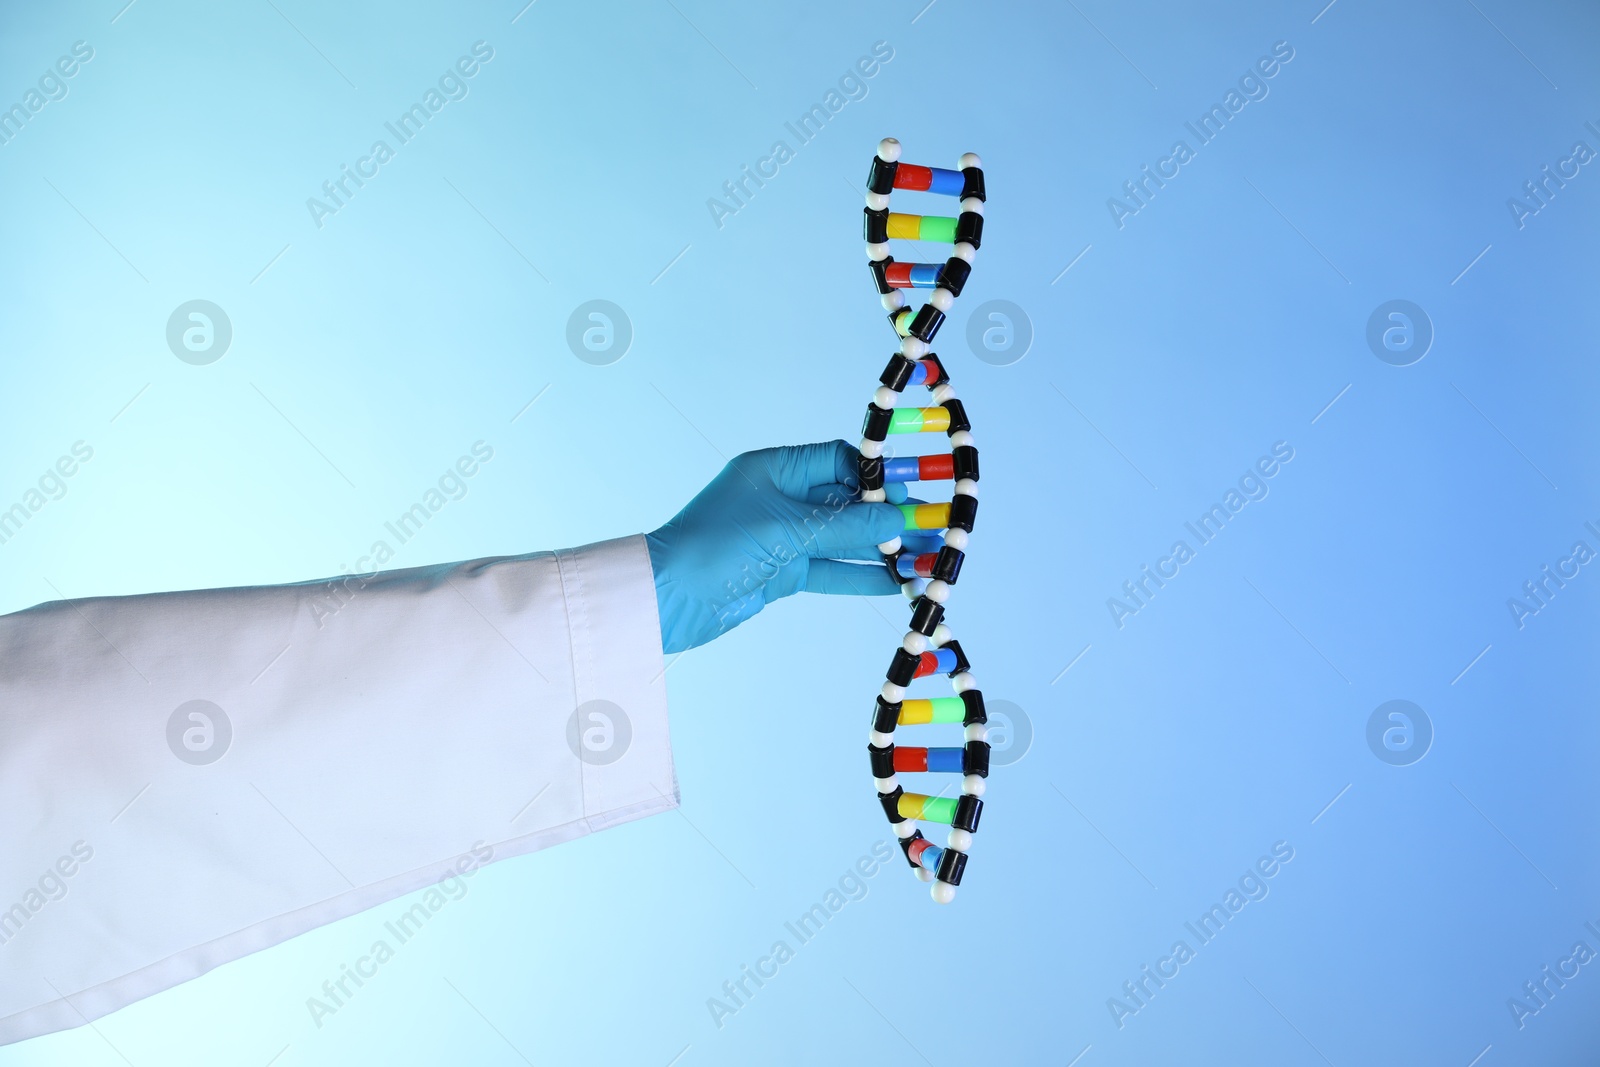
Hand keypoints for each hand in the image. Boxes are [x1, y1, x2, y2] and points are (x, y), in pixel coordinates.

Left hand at [645, 441, 909, 653]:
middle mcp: (781, 498)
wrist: (667, 599)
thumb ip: (845, 527)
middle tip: (933, 530)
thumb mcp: (786, 531)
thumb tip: (898, 519)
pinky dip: (861, 576)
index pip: (839, 460)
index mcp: (775, 469)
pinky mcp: (782, 572)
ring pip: (843, 540)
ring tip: (926, 561)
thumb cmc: (715, 548)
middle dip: (889, 517)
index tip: (910, 495)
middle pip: (847, 502)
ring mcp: (783, 536)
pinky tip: (896, 582)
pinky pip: (831, 570)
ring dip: (882, 550)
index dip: (876, 477)